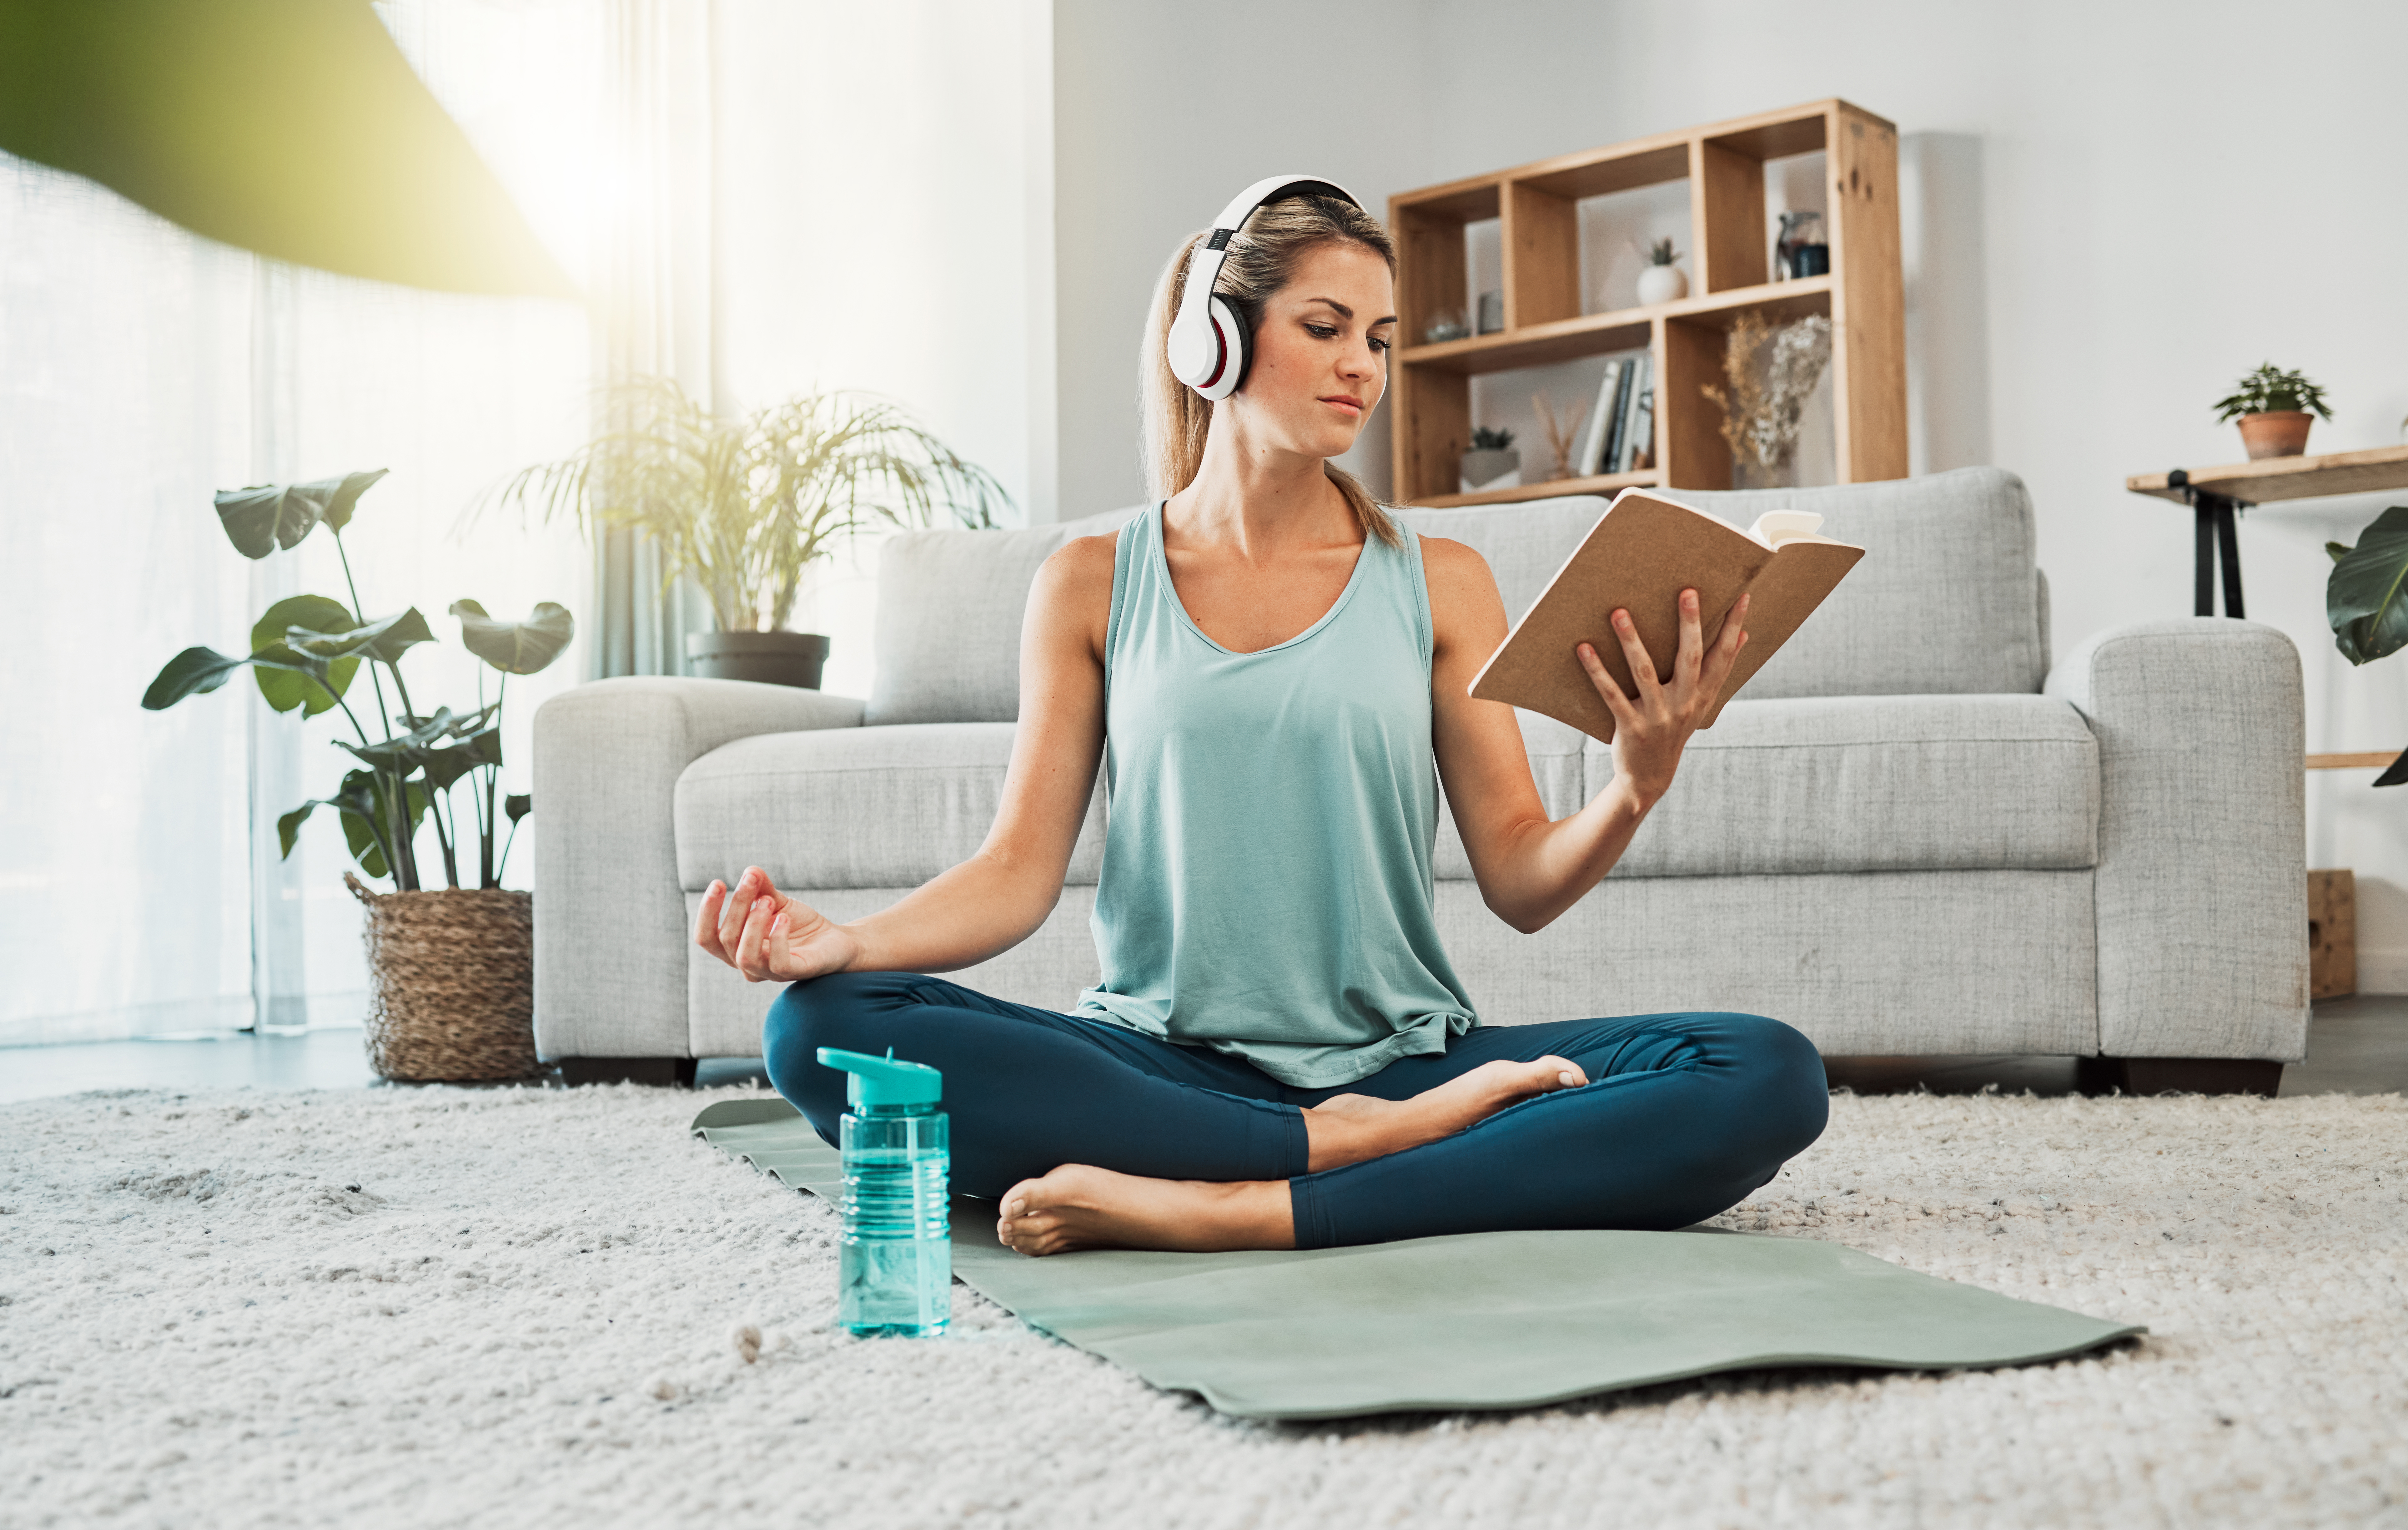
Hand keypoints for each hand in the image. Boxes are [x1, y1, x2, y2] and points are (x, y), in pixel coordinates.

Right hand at [694, 866, 860, 982]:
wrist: (834, 939)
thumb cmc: (799, 924)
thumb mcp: (776, 901)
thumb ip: (760, 889)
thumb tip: (750, 870)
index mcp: (736, 947)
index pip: (706, 937)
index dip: (707, 911)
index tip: (719, 882)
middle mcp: (747, 964)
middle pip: (725, 939)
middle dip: (737, 905)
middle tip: (753, 881)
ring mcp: (769, 972)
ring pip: (745, 956)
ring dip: (753, 923)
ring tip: (769, 901)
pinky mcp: (792, 973)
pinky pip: (777, 963)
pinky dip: (777, 937)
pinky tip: (784, 917)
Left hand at [1576, 590, 1747, 806]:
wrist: (1650, 777)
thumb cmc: (1675, 729)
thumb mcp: (1701, 704)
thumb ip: (1719, 671)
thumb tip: (1743, 636)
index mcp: (1703, 696)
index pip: (1723, 657)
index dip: (1734, 627)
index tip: (1743, 597)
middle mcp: (1684, 704)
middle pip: (1690, 658)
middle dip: (1690, 624)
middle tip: (1687, 592)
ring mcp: (1657, 716)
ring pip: (1644, 672)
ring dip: (1631, 641)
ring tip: (1619, 612)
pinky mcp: (1630, 727)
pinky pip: (1612, 695)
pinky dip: (1597, 672)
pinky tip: (1584, 648)